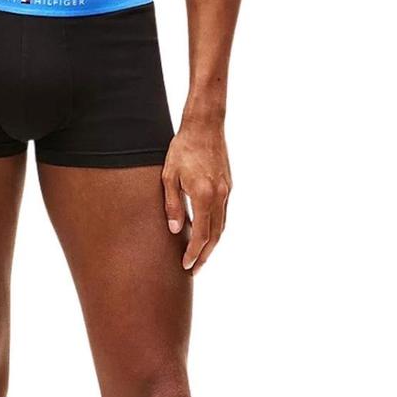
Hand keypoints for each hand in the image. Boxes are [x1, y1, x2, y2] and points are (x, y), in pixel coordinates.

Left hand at [162, 120, 231, 274]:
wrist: (205, 126)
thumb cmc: (182, 148)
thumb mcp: (169, 176)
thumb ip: (173, 204)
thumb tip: (176, 230)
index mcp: (204, 195)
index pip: (202, 234)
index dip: (194, 252)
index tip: (186, 265)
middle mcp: (219, 196)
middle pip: (216, 235)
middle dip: (204, 255)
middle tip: (194, 269)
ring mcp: (226, 191)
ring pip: (222, 226)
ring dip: (212, 244)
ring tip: (200, 256)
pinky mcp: (228, 186)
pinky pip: (223, 214)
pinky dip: (216, 228)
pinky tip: (207, 232)